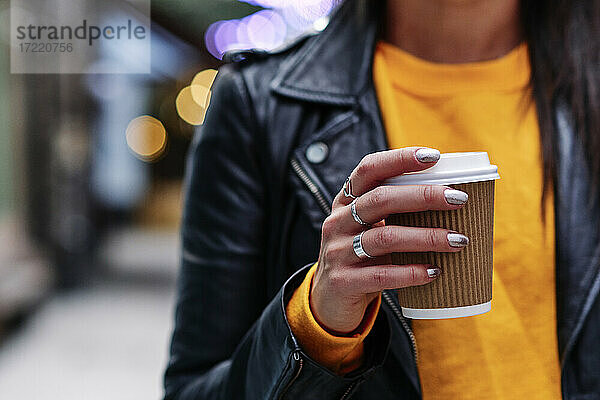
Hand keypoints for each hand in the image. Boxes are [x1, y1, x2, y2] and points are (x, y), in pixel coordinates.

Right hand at [311, 147, 469, 333]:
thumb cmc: (362, 259)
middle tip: (459, 199)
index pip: (368, 170)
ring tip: (458, 240)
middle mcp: (337, 222)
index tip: (434, 156)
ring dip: (427, 237)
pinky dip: (411, 272)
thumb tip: (453, 199)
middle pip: (381, 200)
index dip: (399, 159)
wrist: (329, 303)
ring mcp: (337, 252)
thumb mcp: (369, 230)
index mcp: (345, 202)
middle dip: (423, 196)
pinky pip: (381, 275)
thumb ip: (396, 215)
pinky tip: (434, 271)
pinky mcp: (343, 282)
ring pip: (385, 237)